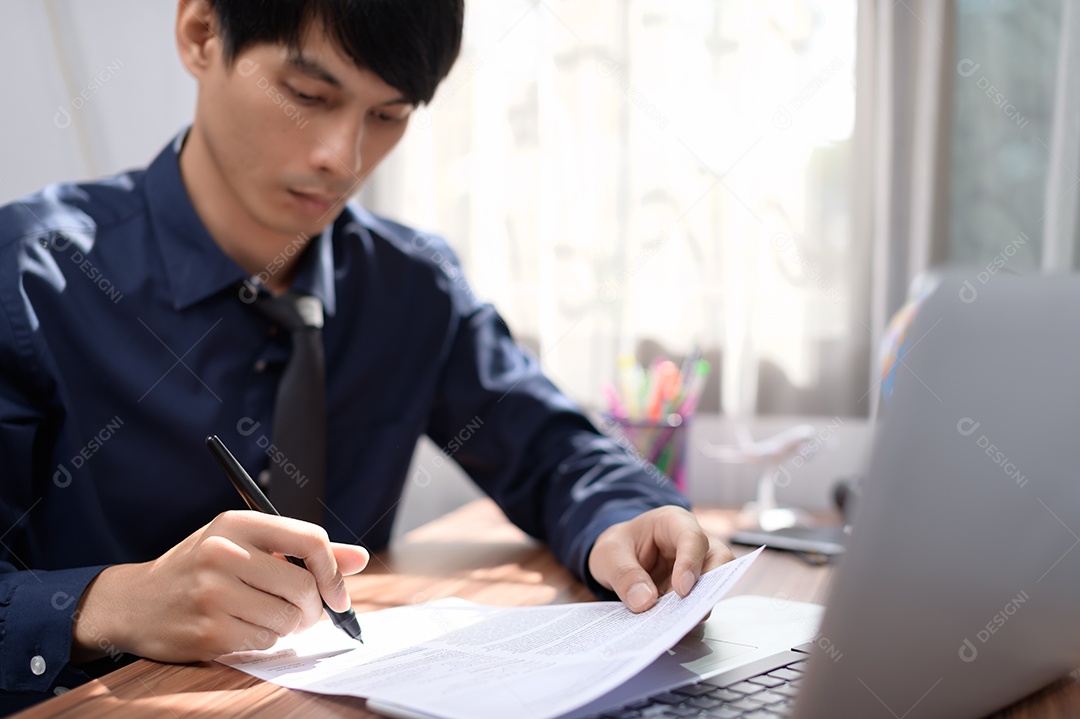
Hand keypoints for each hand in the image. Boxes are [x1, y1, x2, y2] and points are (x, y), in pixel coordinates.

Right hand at [71, 511, 368, 662]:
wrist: (134, 602)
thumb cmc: (202, 568)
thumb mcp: (246, 543)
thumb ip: (304, 550)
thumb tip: (360, 559)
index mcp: (238, 523)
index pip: (310, 540)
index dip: (334, 571)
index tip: (338, 594)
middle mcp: (223, 553)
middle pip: (304, 586)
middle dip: (314, 608)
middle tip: (304, 613)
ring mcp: (212, 593)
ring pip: (288, 618)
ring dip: (291, 626)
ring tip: (271, 618)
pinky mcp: (206, 631)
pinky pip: (265, 641)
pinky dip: (266, 641)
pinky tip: (245, 630)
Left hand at [587, 506, 733, 612]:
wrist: (617, 559)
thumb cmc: (619, 546)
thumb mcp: (609, 554)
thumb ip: (624, 574)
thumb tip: (645, 601)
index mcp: (672, 522)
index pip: (692, 537)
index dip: (691, 563)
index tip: (681, 590)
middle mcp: (693, 543)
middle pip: (719, 560)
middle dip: (707, 586)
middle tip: (688, 613)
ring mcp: (698, 567)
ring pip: (714, 585)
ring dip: (697, 606)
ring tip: (674, 624)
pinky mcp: (694, 590)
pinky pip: (699, 603)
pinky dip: (687, 616)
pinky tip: (670, 627)